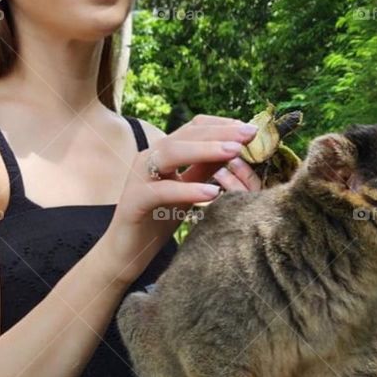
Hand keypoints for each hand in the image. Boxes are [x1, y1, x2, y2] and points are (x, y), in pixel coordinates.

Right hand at [100, 113, 260, 285]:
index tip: (250, 129)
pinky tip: (212, 193)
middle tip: (249, 134)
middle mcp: (148, 158)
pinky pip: (162, 191)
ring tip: (235, 152)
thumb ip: (204, 169)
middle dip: (219, 133)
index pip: (194, 128)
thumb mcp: (188, 191)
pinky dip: (188, 190)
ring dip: (205, 150)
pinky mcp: (133, 201)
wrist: (126, 251)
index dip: (221, 125)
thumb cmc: (158, 219)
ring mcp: (138, 177)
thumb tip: (234, 149)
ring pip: (170, 153)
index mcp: (162, 153)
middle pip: (185, 135)